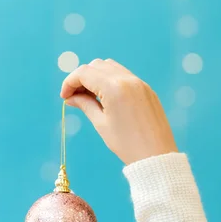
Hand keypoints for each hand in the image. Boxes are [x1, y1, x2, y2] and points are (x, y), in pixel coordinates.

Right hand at [60, 59, 177, 164]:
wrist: (156, 155)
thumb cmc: (127, 143)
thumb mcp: (100, 123)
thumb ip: (84, 104)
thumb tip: (70, 98)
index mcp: (114, 88)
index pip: (84, 73)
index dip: (69, 82)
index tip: (64, 97)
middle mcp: (127, 79)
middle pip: (96, 66)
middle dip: (81, 78)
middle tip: (75, 97)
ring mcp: (139, 82)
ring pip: (110, 67)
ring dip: (96, 76)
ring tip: (89, 97)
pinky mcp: (146, 89)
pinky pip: (123, 75)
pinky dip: (110, 80)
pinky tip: (105, 97)